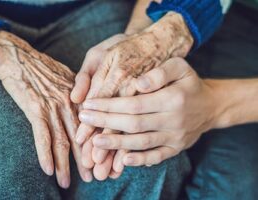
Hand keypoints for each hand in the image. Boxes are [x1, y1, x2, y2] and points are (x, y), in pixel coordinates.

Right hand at [0, 31, 91, 187]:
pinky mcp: (36, 110)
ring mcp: (54, 107)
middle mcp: (71, 104)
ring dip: (66, 165)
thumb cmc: (44, 68)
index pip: (94, 126)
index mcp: (81, 98)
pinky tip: (48, 170)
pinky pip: (42, 137)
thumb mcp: (69, 78)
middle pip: (82, 137)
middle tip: (94, 177)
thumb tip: (88, 108)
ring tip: (68, 182)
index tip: (104, 160)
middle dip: (87, 160)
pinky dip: (45, 155)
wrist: (20, 58)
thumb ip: (81, 95)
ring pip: (63, 141)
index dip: (98, 145)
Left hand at [80, 57, 219, 165]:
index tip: (89, 104)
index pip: (134, 104)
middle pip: (133, 124)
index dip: (109, 105)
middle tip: (83, 120)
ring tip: (94, 142)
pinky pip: (156, 157)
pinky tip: (122, 160)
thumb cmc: (189, 83)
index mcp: (173, 98)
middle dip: (105, 123)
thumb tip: (138, 84)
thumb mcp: (179, 66)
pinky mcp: (176, 148)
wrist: (211, 105)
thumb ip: (159, 72)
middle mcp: (174, 120)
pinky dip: (139, 160)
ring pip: (141, 143)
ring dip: (116, 144)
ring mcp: (175, 137)